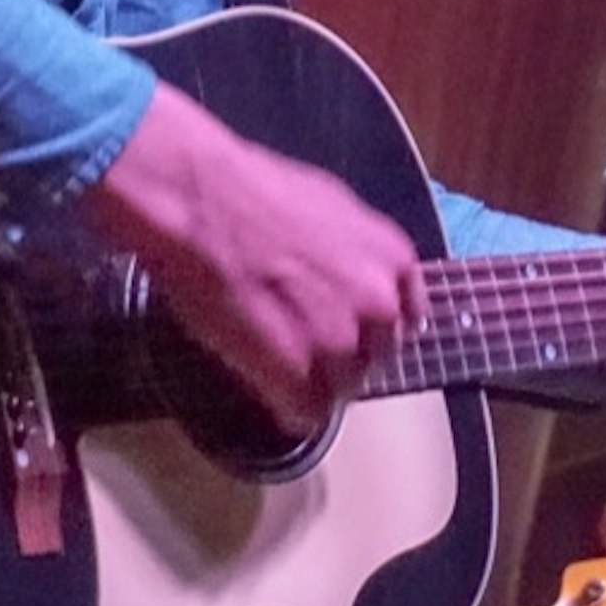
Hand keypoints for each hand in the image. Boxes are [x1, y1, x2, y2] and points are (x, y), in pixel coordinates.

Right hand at [90, 84, 415, 438]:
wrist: (201, 200)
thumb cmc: (252, 190)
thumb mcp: (330, 207)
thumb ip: (355, 252)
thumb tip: (351, 276)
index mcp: (393, 259)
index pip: (403, 318)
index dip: (369, 326)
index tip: (347, 329)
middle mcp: (378, 304)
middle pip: (374, 357)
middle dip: (343, 354)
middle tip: (300, 341)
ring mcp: (340, 342)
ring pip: (341, 389)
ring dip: (313, 382)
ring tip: (274, 359)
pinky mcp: (297, 374)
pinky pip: (306, 414)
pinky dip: (285, 407)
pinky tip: (264, 384)